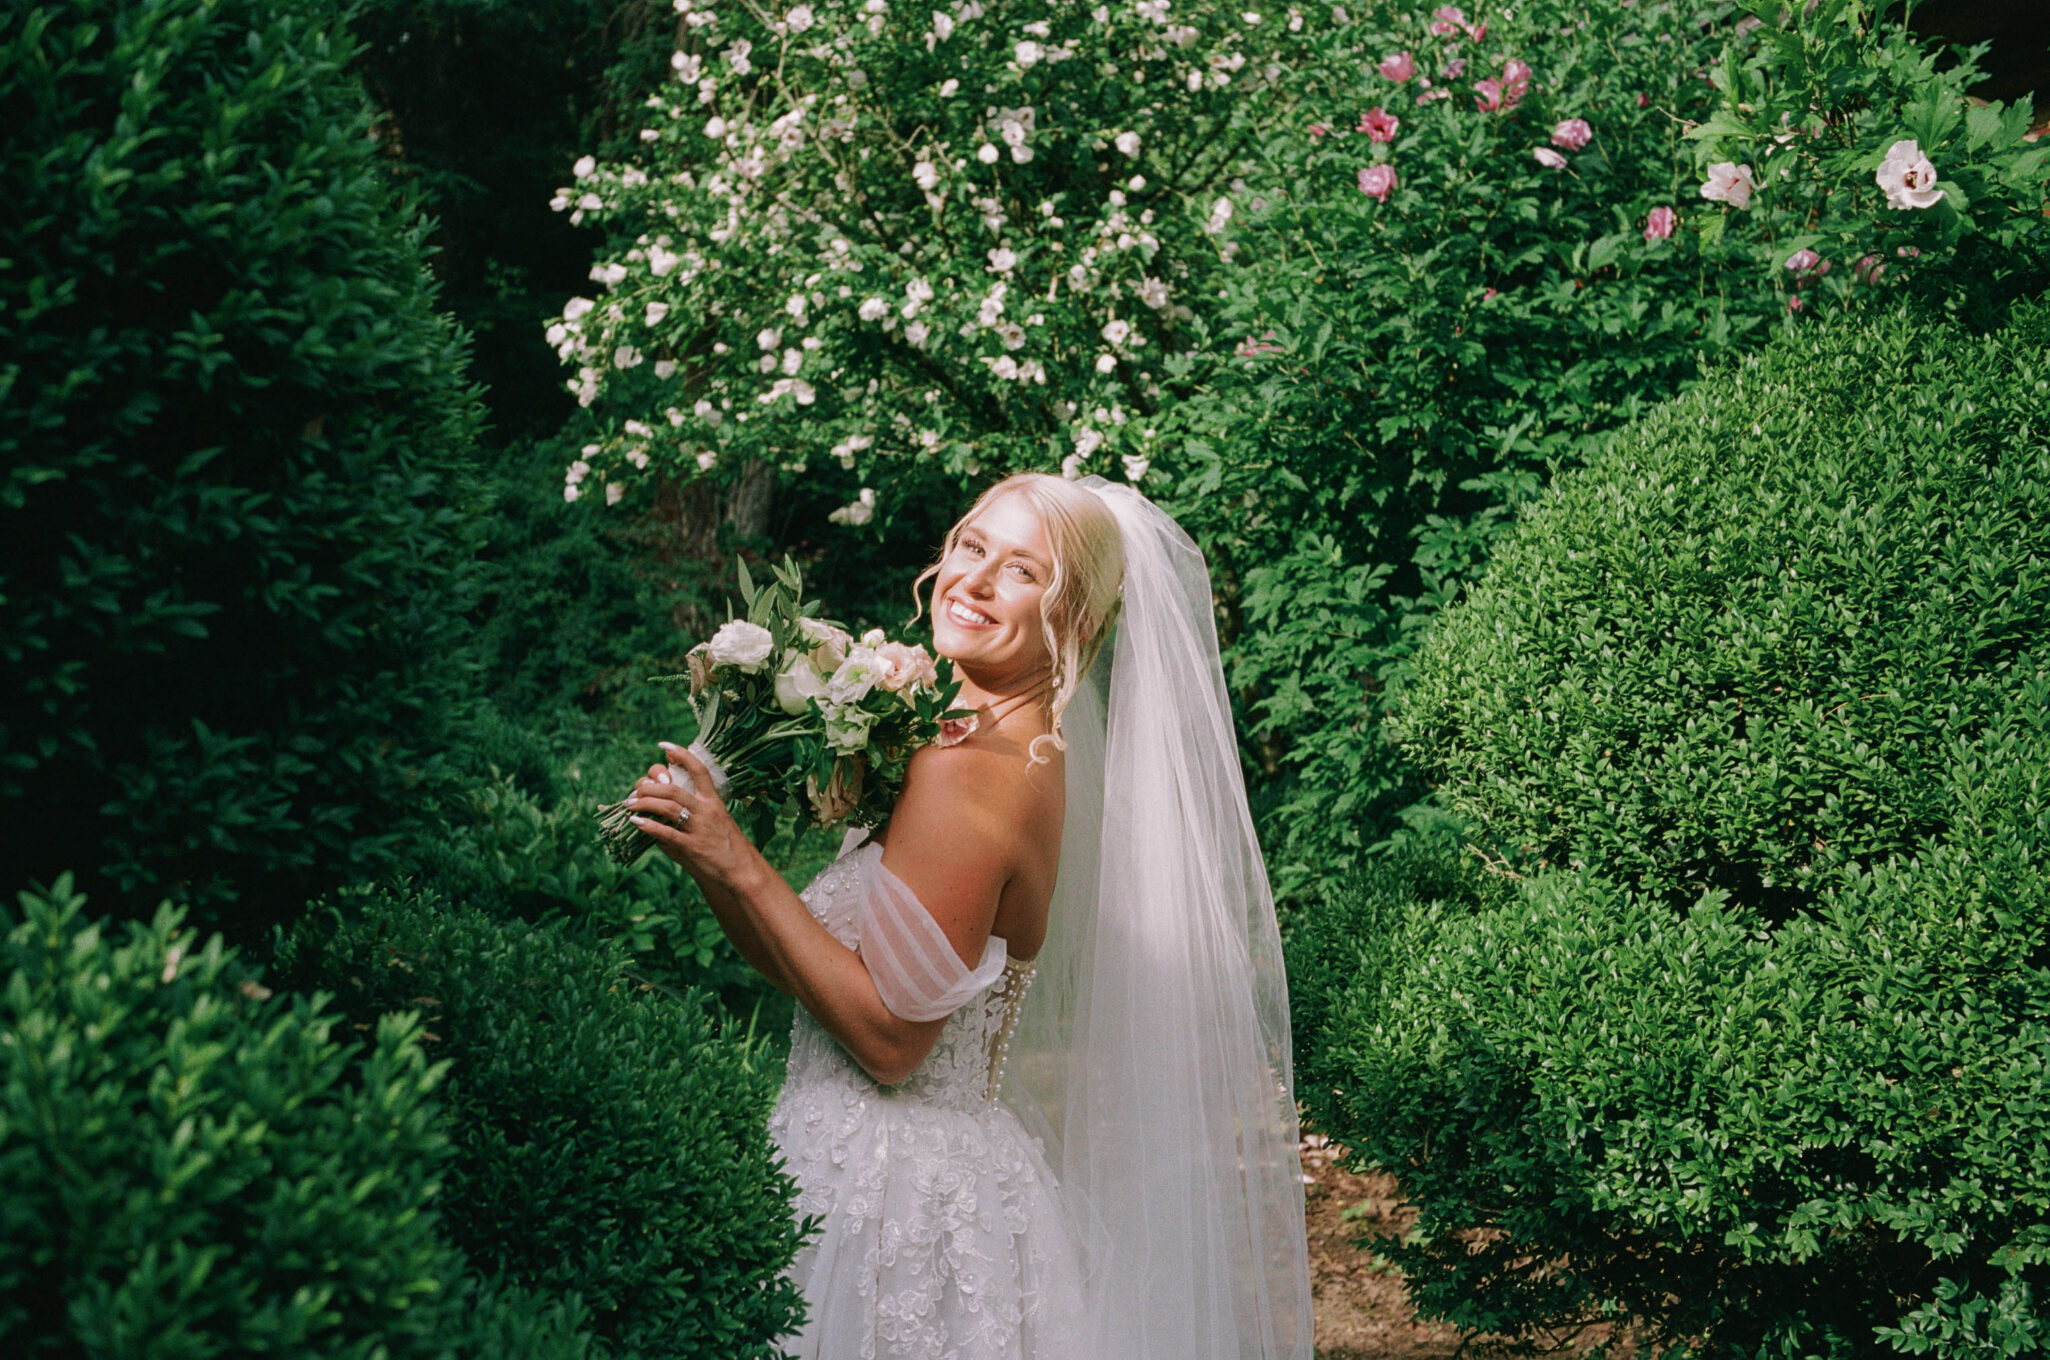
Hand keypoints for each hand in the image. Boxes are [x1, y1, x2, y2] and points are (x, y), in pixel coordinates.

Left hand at [627, 744, 758, 889]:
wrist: (742, 871)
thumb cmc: (727, 847)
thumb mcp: (715, 823)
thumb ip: (692, 814)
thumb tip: (665, 810)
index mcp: (713, 801)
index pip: (698, 770)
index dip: (681, 755)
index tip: (663, 746)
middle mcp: (706, 811)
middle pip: (673, 788)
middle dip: (649, 785)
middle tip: (636, 791)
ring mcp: (699, 828)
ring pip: (667, 806)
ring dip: (644, 802)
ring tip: (629, 804)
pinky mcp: (692, 847)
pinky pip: (666, 833)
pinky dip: (649, 826)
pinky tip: (636, 823)